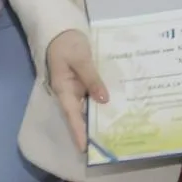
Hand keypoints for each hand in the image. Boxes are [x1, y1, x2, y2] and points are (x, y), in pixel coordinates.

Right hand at [46, 30, 108, 152]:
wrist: (63, 32)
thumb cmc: (68, 45)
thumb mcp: (81, 60)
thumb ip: (92, 79)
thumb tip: (103, 100)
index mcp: (64, 91)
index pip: (72, 117)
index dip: (78, 133)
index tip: (84, 149)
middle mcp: (71, 94)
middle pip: (81, 116)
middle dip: (92, 130)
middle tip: (107, 145)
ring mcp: (78, 89)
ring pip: (89, 107)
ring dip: (100, 116)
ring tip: (117, 131)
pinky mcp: (85, 82)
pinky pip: (94, 95)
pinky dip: (103, 102)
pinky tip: (118, 106)